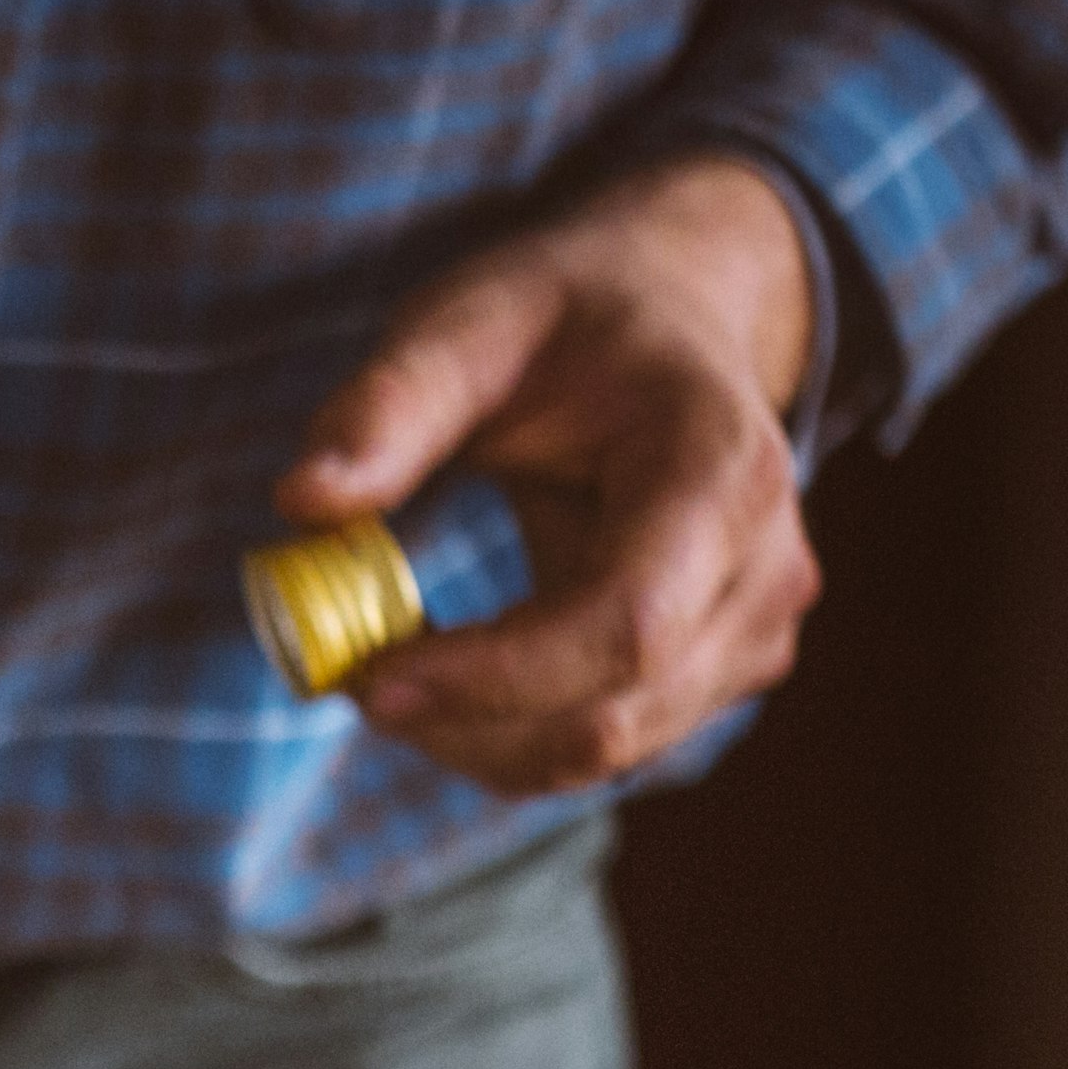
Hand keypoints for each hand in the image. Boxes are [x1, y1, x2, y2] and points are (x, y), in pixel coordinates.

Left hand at [274, 154, 820, 796]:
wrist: (674, 314)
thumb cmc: (564, 319)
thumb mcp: (468, 325)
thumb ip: (389, 408)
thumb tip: (302, 499)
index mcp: (721, 470)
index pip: (623, 625)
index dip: (491, 677)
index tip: (365, 679)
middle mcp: (765, 567)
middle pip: (609, 716)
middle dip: (459, 721)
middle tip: (340, 671)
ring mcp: (756, 632)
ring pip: (599, 754)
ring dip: (471, 738)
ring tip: (383, 659)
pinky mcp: (721, 673)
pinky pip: (599, 747)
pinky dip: (501, 735)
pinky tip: (442, 670)